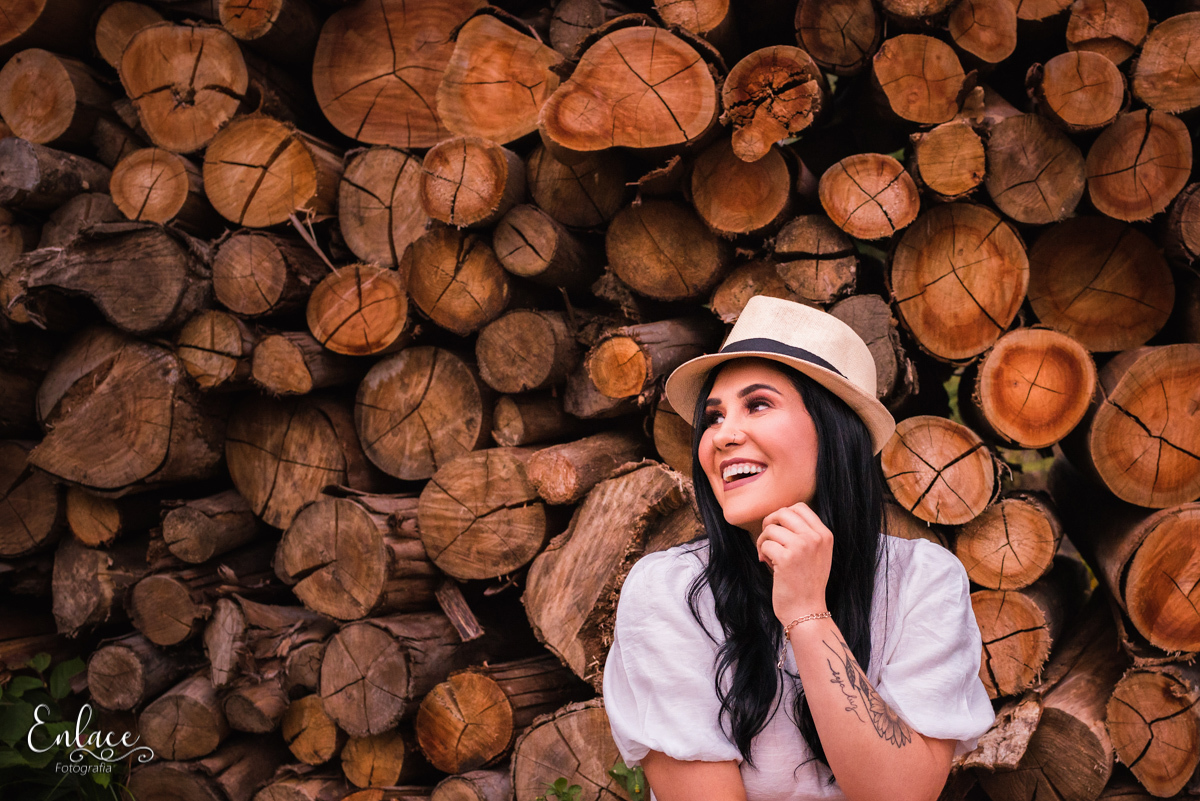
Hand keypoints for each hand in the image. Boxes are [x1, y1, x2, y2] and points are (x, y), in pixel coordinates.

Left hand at [756, 502, 832, 623]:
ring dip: (764, 541)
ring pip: (771, 528)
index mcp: (825, 535)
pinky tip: (767, 564)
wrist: (807, 611)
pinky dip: (762, 553)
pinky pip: (765, 544)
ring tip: (767, 555)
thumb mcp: (816, 554)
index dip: (783, 515)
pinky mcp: (787, 558)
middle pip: (784, 512)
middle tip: (768, 539)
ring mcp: (802, 547)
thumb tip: (778, 516)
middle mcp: (815, 538)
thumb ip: (805, 534)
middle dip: (770, 523)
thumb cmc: (806, 583)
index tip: (778, 529)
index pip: (800, 507)